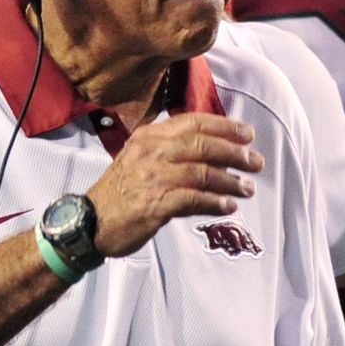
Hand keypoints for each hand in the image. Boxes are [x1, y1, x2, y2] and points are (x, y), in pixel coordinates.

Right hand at [88, 113, 262, 257]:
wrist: (89, 222)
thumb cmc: (119, 193)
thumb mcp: (139, 158)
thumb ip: (170, 149)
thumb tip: (213, 150)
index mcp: (149, 136)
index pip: (193, 122)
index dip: (225, 127)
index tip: (247, 134)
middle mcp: (151, 152)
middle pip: (203, 145)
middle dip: (235, 154)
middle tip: (255, 162)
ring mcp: (152, 177)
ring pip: (203, 173)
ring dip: (230, 181)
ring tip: (247, 189)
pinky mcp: (154, 204)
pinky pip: (194, 200)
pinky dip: (215, 203)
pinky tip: (229, 206)